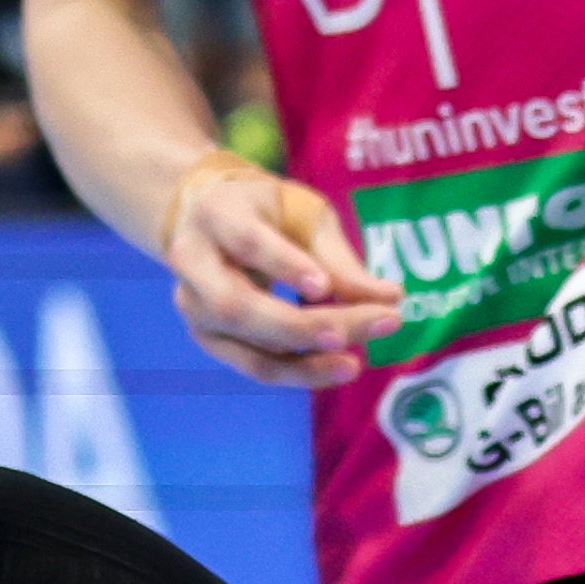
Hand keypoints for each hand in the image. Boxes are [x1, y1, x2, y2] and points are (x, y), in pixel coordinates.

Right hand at [160, 152, 403, 388]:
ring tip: (355, 363)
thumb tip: (391, 298)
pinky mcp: (210, 337)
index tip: (324, 286)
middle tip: (357, 332)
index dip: (284, 265)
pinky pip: (256, 367)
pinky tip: (337, 367)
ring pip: (249, 347)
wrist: (210, 218)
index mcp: (216, 214)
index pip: (247, 242)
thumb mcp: (303, 215)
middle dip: (302, 326)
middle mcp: (193, 262)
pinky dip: (300, 372)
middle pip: (239, 306)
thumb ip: (338, 257)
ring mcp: (195, 305)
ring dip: (307, 362)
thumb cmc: (266, 211)